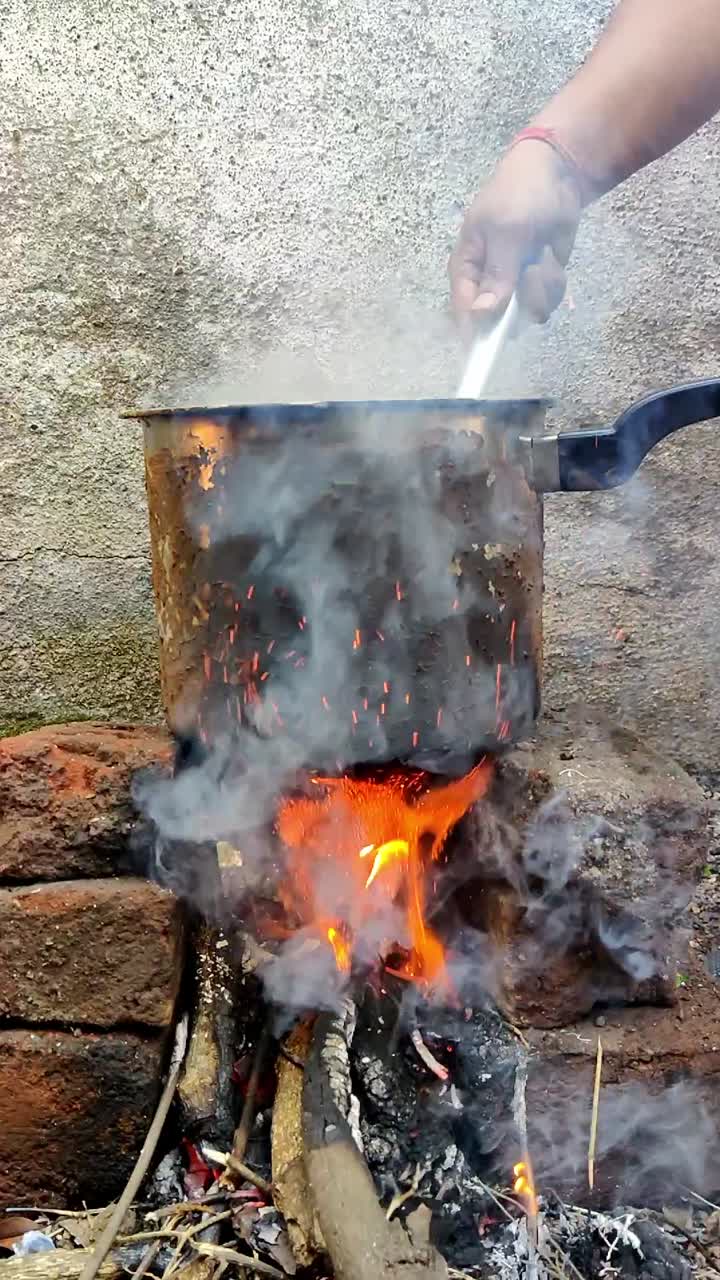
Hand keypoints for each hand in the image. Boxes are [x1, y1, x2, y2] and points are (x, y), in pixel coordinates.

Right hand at [449, 140, 582, 337]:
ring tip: (542, 255)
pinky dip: (555, 282)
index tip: (491, 350)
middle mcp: (487, 285)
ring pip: (528, 315)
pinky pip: (547, 302)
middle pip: (500, 322)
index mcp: (466, 270)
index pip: (464, 313)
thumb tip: (481, 315)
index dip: (476, 335)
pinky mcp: (537, 286)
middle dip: (522, 300)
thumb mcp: (507, 233)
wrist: (556, 175)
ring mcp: (513, 288)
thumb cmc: (520, 196)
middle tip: (531, 270)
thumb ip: (497, 275)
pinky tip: (551, 257)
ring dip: (543, 287)